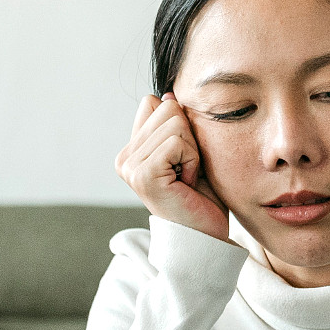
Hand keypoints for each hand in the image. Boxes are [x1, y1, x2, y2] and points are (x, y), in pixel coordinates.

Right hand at [115, 93, 228, 241]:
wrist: (205, 236)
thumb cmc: (201, 197)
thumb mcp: (189, 152)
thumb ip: (175, 125)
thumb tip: (167, 93)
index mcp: (131, 150)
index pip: (155, 102)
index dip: (180, 125)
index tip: (183, 158)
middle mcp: (124, 158)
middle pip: (167, 107)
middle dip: (189, 137)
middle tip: (187, 171)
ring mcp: (130, 167)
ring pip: (175, 122)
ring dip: (193, 151)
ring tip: (187, 177)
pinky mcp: (143, 175)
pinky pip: (177, 141)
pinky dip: (192, 160)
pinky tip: (187, 182)